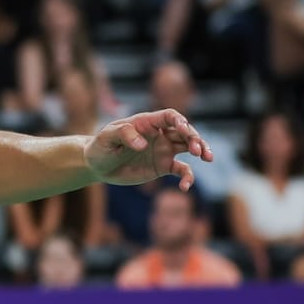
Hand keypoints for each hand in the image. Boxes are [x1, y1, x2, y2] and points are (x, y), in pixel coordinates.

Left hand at [85, 109, 212, 189]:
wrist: (97, 166)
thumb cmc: (100, 147)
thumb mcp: (106, 138)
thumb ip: (123, 134)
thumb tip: (143, 144)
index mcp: (146, 123)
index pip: (169, 116)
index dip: (180, 121)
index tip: (184, 130)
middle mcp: (159, 134)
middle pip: (185, 131)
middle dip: (195, 137)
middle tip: (197, 150)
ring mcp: (163, 150)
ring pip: (189, 147)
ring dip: (201, 150)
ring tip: (206, 158)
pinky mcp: (163, 166)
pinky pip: (182, 170)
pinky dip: (187, 177)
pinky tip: (185, 186)